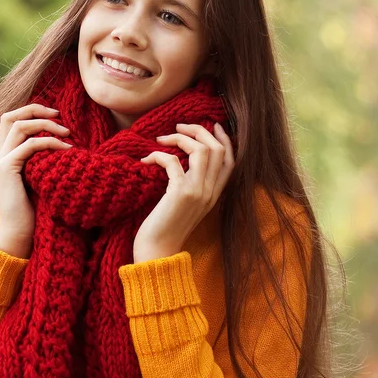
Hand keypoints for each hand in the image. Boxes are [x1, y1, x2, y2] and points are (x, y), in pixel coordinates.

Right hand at [0, 103, 71, 257]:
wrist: (19, 233)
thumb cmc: (34, 208)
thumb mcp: (40, 175)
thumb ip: (44, 157)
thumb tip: (66, 140)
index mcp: (6, 153)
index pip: (11, 119)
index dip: (31, 110)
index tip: (56, 114)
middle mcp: (0, 153)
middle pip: (9, 115)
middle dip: (35, 109)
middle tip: (59, 114)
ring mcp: (1, 161)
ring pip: (20, 126)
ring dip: (46, 124)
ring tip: (67, 132)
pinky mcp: (7, 169)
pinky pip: (29, 146)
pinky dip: (49, 142)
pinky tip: (66, 149)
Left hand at [134, 123, 234, 262]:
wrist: (157, 252)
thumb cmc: (165, 228)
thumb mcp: (185, 205)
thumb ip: (191, 185)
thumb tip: (180, 161)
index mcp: (214, 194)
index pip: (231, 160)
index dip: (225, 139)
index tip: (213, 125)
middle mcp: (210, 192)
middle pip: (217, 149)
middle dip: (199, 130)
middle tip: (180, 126)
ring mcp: (197, 192)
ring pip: (201, 150)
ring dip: (179, 138)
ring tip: (161, 139)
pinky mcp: (180, 193)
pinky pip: (172, 161)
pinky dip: (158, 154)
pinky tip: (146, 158)